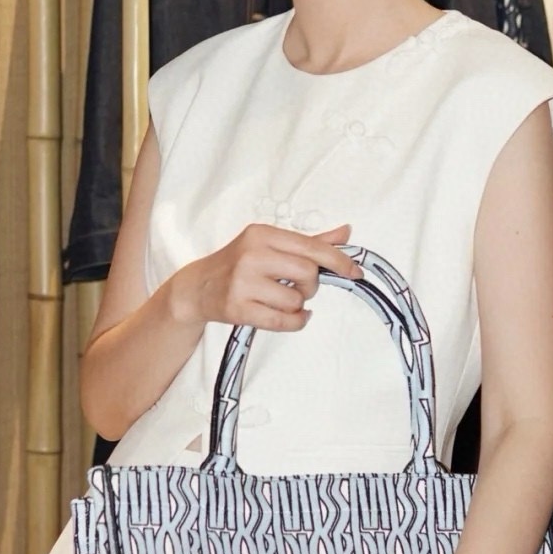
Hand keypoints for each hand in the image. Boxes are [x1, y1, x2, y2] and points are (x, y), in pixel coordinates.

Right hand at [176, 223, 362, 333]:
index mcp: (262, 234)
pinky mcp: (238, 308)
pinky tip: (291, 316)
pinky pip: (283, 321)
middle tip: (299, 286)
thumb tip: (346, 232)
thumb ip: (310, 241)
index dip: (338, 260)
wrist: (198, 286)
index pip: (311, 247)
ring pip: (296, 300)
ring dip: (298, 305)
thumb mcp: (270, 244)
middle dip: (311, 285)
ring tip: (282, 299)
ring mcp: (243, 282)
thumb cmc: (239, 263)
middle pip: (308, 273)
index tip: (354, 271)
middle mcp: (252, 254)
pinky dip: (295, 321)